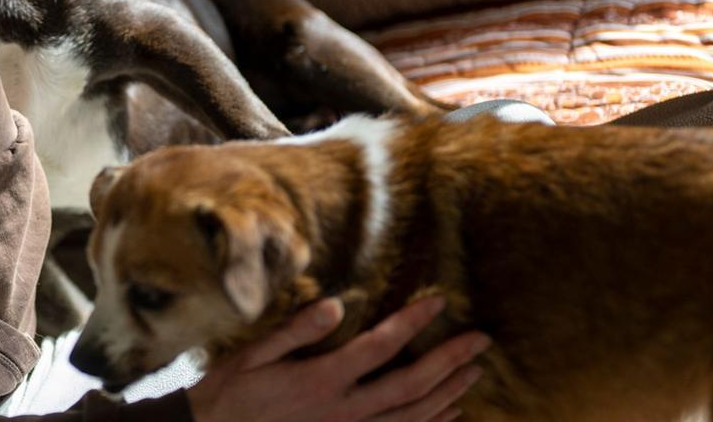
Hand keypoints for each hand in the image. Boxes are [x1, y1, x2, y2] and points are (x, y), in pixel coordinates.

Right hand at [186, 297, 488, 421]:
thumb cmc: (231, 392)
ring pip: (413, 416)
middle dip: (450, 361)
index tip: (440, 302)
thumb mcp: (254, 355)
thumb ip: (296, 331)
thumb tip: (337, 304)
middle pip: (411, 385)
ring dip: (448, 393)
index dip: (413, 322)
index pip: (381, 346)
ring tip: (474, 372)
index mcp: (322, 379)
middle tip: (480, 340)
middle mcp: (344, 410)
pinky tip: (448, 411)